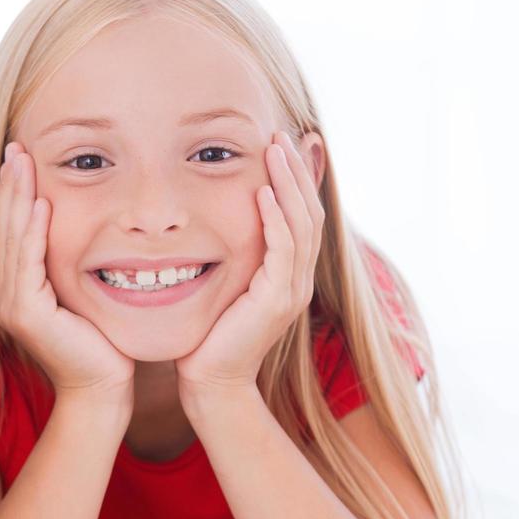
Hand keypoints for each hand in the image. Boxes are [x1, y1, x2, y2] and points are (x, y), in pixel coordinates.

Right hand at [0, 143, 133, 405]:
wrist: (103, 388)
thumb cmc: (101, 342)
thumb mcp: (81, 293)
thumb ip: (69, 264)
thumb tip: (79, 225)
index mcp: (14, 289)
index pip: (9, 230)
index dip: (13, 193)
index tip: (21, 156)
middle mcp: (4, 295)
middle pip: (3, 228)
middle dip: (10, 186)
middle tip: (17, 147)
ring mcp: (10, 305)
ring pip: (11, 239)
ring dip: (17, 198)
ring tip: (23, 163)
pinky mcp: (26, 314)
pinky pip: (27, 263)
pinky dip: (33, 232)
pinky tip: (42, 205)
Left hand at [176, 132, 323, 408]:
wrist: (211, 383)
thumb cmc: (208, 335)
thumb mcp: (224, 286)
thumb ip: (232, 257)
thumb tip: (215, 223)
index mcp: (289, 275)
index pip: (302, 216)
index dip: (298, 179)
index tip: (287, 143)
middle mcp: (298, 280)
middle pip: (309, 213)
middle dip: (297, 171)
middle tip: (283, 134)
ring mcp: (292, 291)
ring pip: (301, 225)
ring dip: (288, 184)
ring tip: (275, 150)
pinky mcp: (276, 302)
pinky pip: (282, 251)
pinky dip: (275, 219)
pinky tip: (262, 194)